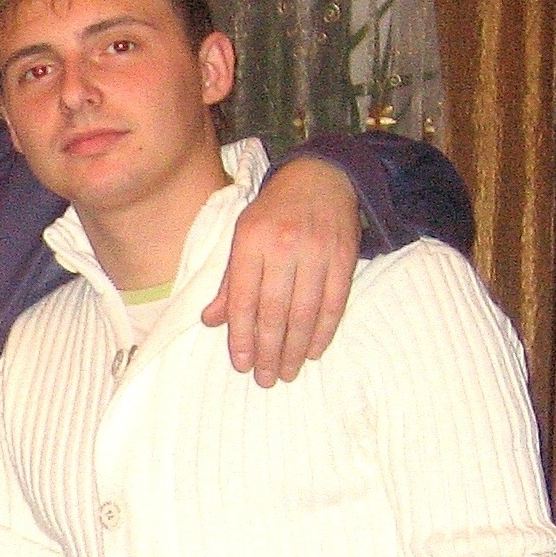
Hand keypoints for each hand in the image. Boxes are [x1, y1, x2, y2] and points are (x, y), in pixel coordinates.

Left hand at [200, 155, 360, 385]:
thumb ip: (229, 282)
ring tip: (287, 372)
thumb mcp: (241, 238)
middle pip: (275, 311)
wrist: (321, 176)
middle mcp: (284, 247)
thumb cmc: (272, 213)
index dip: (243, 337)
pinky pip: (335, 301)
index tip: (242, 365)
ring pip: (305, 311)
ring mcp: (317, 251)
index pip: (244, 300)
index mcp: (251, 243)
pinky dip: (324, 330)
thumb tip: (210, 322)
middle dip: (269, 351)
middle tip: (265, 379)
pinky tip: (314, 351)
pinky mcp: (345, 255)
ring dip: (295, 348)